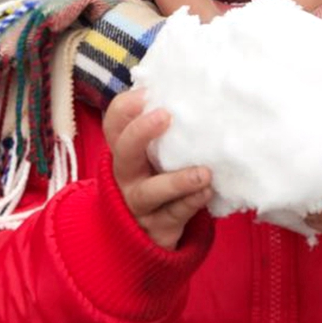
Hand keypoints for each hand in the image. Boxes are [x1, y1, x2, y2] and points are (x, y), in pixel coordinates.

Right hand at [103, 89, 212, 249]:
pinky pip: (173, 215)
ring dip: (176, 180)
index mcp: (124, 151)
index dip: (125, 108)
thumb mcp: (154, 154)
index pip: (114, 124)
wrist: (146, 233)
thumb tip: (194, 89)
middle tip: (165, 116)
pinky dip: (191, 202)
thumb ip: (166, 129)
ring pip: (149, 191)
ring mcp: (139, 203)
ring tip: (204, 173)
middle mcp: (126, 174)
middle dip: (140, 132)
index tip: (146, 94)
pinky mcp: (157, 227)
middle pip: (124, 152)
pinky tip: (207, 192)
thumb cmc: (158, 178)